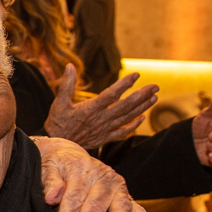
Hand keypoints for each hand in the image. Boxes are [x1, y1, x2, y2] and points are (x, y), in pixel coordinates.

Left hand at [35, 136, 158, 211]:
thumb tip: (51, 197)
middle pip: (94, 207)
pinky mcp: (126, 196)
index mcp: (82, 170)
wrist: (69, 154)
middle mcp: (103, 177)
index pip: (73, 199)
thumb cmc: (56, 166)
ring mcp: (117, 187)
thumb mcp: (47, 167)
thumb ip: (50, 181)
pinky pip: (138, 210)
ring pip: (119, 208)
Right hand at [43, 66, 158, 149]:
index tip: (136, 75)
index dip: (125, 84)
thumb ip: (67, 84)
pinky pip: (122, 132)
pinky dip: (134, 125)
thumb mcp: (59, 102)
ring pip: (127, 118)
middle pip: (126, 106)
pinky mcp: (104, 137)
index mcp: (90, 109)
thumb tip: (70, 66)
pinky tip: (142, 118)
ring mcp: (104, 129)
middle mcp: (100, 119)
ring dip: (142, 107)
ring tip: (154, 97)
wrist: (57, 144)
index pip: (111, 94)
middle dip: (142, 95)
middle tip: (155, 86)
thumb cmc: (57, 122)